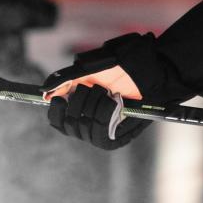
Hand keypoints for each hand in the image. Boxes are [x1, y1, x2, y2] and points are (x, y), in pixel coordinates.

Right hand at [43, 34, 150, 150]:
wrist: (157, 69)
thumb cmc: (130, 64)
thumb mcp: (96, 66)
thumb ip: (69, 78)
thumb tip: (44, 92)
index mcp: (82, 104)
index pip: (57, 120)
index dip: (54, 112)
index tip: (56, 99)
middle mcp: (91, 121)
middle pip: (67, 124)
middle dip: (78, 102)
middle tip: (97, 88)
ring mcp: (105, 130)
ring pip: (82, 128)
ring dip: (93, 106)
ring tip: (109, 92)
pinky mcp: (118, 138)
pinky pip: (99, 135)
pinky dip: (103, 115)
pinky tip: (114, 102)